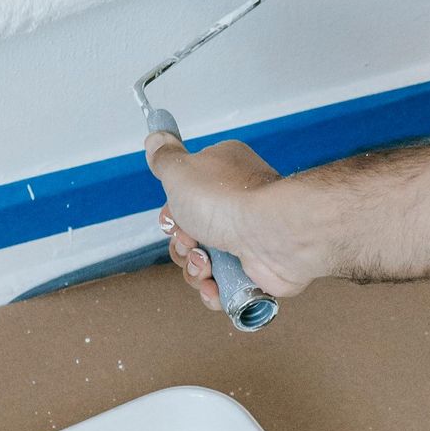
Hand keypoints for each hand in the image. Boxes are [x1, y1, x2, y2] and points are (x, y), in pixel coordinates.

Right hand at [148, 136, 315, 313]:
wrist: (273, 235)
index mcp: (219, 175)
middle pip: (190, 235)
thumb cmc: (229, 200)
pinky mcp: (255, 269)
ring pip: (203, 264)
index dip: (172, 215)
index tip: (173, 218)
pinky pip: (224, 286)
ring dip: (196, 270)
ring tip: (208, 266)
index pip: (183, 199)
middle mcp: (234, 205)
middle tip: (192, 243)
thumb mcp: (180, 170)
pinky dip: (215, 291)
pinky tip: (216, 286)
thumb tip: (156, 139)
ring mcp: (246, 238)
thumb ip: (164, 157)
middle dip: (183, 247)